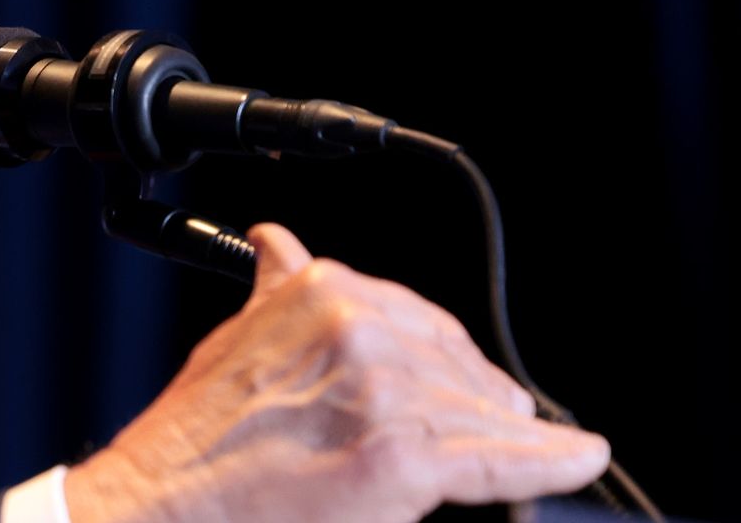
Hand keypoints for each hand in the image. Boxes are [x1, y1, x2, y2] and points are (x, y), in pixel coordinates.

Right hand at [63, 224, 610, 522]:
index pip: (421, 317)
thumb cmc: (193, 436)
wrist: (162, 500)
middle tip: (496, 429)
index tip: (466, 383)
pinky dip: (552, 460)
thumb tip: (277, 243)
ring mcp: (385, 388)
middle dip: (479, 400)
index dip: (446, 359)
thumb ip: (277, 292)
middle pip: (461, 363)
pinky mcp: (406, 456)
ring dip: (511, 439)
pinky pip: (505, 458)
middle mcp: (358, 324)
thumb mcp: (236, 337)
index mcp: (321, 286)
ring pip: (484, 413)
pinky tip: (578, 455)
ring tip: (539, 454)